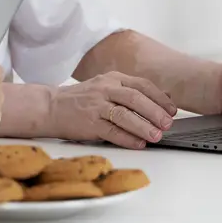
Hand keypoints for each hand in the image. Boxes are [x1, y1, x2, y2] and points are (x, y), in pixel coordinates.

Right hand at [49, 72, 176, 149]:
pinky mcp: (88, 123)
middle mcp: (105, 89)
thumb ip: (130, 91)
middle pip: (135, 98)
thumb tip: (164, 97)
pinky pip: (111, 131)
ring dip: (143, 126)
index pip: (141, 85)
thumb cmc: (81, 99)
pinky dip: (127, 138)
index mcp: (112, 78)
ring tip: (157, 136)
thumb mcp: (106, 87)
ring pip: (124, 114)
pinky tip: (138, 144)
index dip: (159, 97)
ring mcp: (96, 105)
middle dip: (155, 111)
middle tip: (168, 123)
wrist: (50, 106)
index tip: (172, 110)